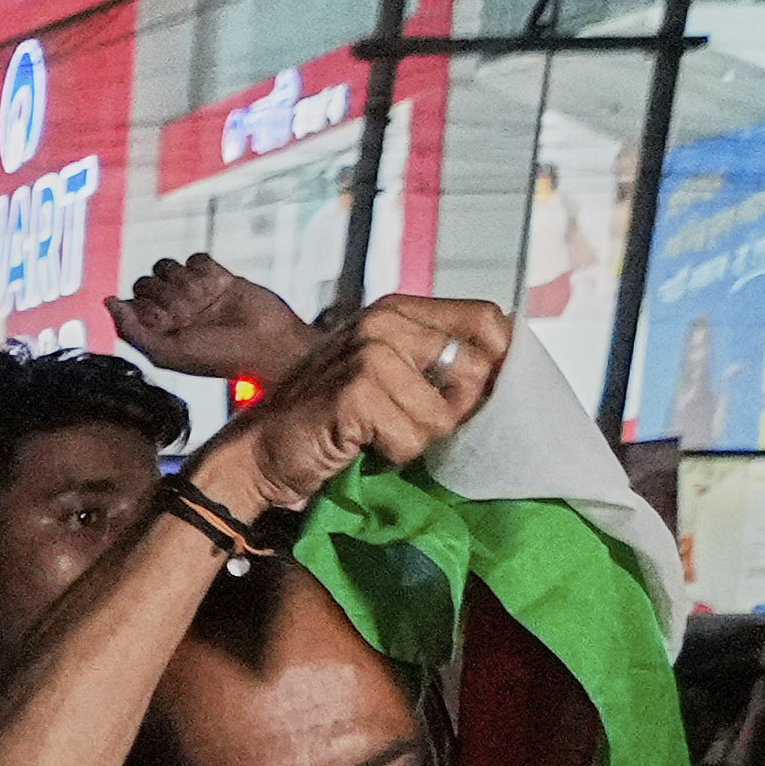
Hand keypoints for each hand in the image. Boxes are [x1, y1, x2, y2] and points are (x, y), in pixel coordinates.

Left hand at [115, 253, 309, 383]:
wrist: (270, 345)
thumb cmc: (221, 357)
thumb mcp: (167, 353)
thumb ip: (131, 331)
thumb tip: (108, 302)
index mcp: (158, 331)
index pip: (133, 302)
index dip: (147, 307)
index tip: (168, 321)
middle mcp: (174, 312)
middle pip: (147, 281)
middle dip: (166, 293)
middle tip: (190, 312)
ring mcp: (195, 293)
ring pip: (168, 266)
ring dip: (184, 280)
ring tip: (205, 300)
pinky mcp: (218, 277)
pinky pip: (196, 258)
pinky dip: (204, 268)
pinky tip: (217, 285)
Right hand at [216, 294, 510, 515]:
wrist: (258, 453)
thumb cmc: (326, 422)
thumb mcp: (387, 380)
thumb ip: (436, 366)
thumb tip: (505, 376)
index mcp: (397, 310)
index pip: (487, 320)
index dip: (499, 364)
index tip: (482, 402)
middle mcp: (385, 320)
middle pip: (474, 369)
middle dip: (453, 414)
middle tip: (408, 427)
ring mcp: (370, 351)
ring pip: (444, 413)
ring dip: (415, 440)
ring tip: (377, 436)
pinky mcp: (357, 389)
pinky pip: (413, 437)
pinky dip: (392, 455)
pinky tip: (359, 446)